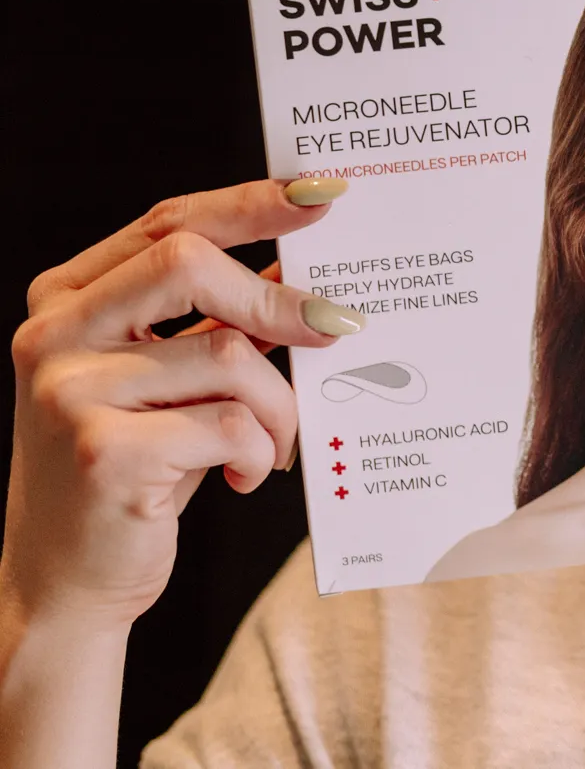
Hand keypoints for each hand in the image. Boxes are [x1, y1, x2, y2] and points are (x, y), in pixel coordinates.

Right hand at [3, 179, 356, 634]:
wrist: (67, 582)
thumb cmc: (136, 467)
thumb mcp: (167, 378)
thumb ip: (213, 317)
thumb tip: (302, 262)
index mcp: (66, 301)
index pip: (167, 224)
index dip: (250, 204)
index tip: (323, 195)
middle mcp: (53, 336)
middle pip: (187, 263)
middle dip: (278, 298)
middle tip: (338, 328)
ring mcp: (69, 394)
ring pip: (226, 355)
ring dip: (278, 405)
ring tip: (276, 442)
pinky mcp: (104, 454)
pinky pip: (228, 425)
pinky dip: (258, 451)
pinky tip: (243, 475)